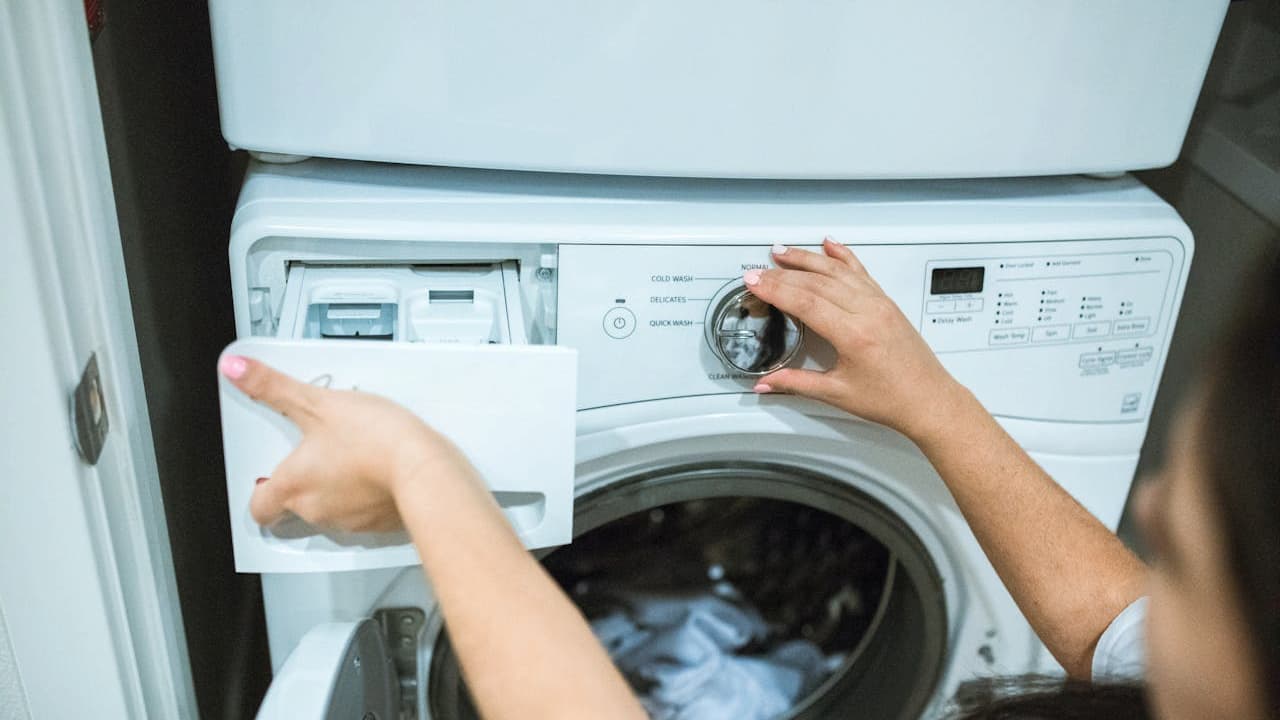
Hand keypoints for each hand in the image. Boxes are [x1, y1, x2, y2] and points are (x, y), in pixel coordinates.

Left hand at [218, 354, 481, 531]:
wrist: (424, 469)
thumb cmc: (374, 440)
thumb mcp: (317, 402)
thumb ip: (273, 387)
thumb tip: (235, 369)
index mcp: (293, 485)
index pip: (259, 508)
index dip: (259, 492)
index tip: (266, 477)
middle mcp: (316, 510)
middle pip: (296, 506)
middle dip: (305, 482)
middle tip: (319, 453)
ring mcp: (350, 521)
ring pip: (332, 509)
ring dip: (338, 488)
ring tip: (355, 456)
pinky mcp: (380, 525)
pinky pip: (366, 514)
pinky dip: (369, 495)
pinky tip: (382, 472)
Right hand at [745, 237, 970, 440]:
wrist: (929, 400)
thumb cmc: (893, 399)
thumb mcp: (838, 393)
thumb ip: (796, 383)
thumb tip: (767, 383)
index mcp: (855, 335)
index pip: (806, 302)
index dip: (776, 289)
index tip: (756, 282)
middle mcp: (869, 312)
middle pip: (818, 282)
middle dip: (783, 274)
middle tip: (759, 271)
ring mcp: (880, 303)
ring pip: (838, 271)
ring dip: (807, 258)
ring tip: (783, 252)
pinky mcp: (887, 302)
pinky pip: (861, 271)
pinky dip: (843, 255)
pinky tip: (830, 245)